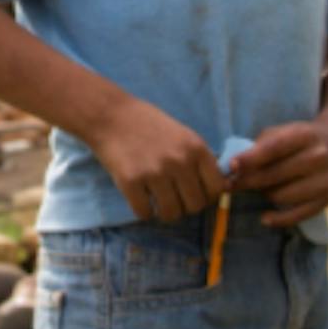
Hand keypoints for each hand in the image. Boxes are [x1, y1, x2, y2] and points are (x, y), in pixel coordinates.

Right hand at [91, 99, 223, 222]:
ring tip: (157, 199)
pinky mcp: (131, 182)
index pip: (216, 188)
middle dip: (185, 205)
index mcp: (196, 148)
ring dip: (164, 211)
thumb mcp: (183, 135)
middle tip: (173, 197)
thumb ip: (198, 160)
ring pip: (171, 214)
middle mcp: (179, 161)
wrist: (111, 115)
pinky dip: (143, 211)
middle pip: (195, 205)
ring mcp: (155, 173)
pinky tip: (140, 197)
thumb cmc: (148, 124)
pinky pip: (145, 213)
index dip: (207, 195)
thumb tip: (215, 190)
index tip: (195, 193)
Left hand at [228, 116, 327, 227]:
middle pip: (274, 175)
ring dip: (264, 193)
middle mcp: (318, 157)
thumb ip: (258, 146)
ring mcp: (324, 181)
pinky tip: (264, 218)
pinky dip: (278, 219)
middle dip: (247, 181)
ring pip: (280, 196)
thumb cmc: (297, 140)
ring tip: (260, 187)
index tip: (231, 166)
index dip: (251, 158)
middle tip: (229, 184)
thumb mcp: (281, 132)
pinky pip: (296, 215)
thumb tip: (234, 167)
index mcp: (305, 135)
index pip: (274, 148)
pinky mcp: (325, 200)